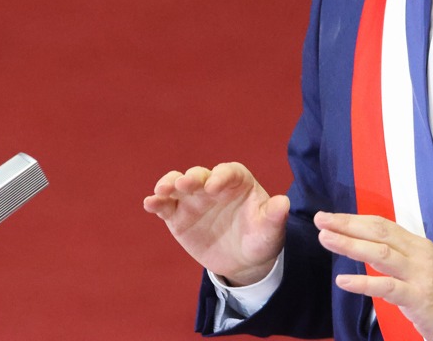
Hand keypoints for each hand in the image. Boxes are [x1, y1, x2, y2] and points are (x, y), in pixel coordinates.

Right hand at [143, 162, 288, 285]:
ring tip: (162, 191)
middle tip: (184, 183)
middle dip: (191, 178)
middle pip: (199, 175)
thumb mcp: (270, 230)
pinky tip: (149, 203)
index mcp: (238, 182)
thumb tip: (283, 203)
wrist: (243, 260)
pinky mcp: (178, 217)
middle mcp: (213, 185)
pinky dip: (156, 203)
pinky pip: (165, 206)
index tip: (214, 186)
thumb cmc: (260, 238)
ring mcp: (193, 200)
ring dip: (168, 184)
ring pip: (177, 185)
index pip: (229, 172)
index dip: (221, 176)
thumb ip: (275, 216)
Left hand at [315, 212, 432, 340]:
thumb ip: (400, 255)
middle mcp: (418, 253)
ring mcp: (419, 274)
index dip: (354, 218)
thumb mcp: (424, 266)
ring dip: (350, 245)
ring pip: (380, 253)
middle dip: (347, 224)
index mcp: (417, 244)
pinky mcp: (418, 297)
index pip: (381, 224)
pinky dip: (363, 283)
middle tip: (320, 220)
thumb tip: (370, 247)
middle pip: (378, 232)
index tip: (330, 216)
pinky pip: (386, 287)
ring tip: (326, 240)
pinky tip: (343, 280)